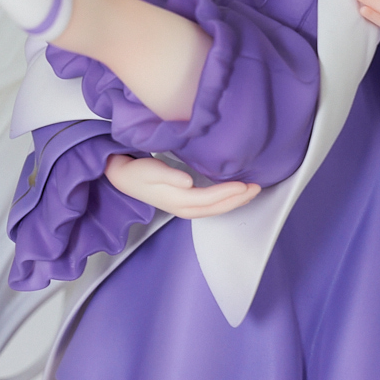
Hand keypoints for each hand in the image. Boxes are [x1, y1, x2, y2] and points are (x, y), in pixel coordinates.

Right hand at [105, 152, 260, 217]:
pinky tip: (235, 195)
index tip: (244, 184)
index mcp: (177, 200)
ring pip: (216, 209)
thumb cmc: (138, 172)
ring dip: (235, 201)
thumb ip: (169, 176)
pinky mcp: (186, 204)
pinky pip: (211, 206)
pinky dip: (226, 201)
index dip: (227, 192)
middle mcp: (184, 208)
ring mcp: (185, 208)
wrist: (124, 178)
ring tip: (251, 192)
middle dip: (238, 199)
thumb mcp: (151, 171)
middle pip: (216, 207)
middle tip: (256, 188)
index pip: (209, 198)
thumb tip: (188, 182)